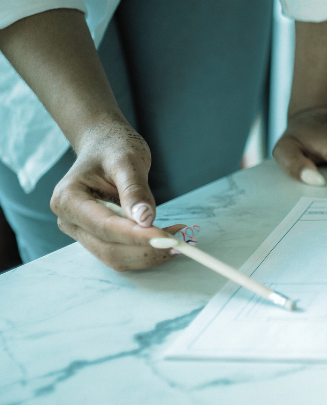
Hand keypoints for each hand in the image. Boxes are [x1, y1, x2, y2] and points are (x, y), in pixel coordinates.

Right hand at [49, 117, 184, 269]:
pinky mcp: (98, 238)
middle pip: (109, 250)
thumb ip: (134, 189)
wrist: (105, 146)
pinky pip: (123, 253)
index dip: (137, 236)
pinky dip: (146, 251)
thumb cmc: (113, 147)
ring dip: (149, 254)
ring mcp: (82, 232)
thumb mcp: (127, 160)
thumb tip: (145, 220)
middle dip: (146, 250)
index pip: (105, 226)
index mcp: (68, 199)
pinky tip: (166, 238)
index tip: (167, 239)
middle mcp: (69, 221)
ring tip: (178, 238)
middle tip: (181, 240)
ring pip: (117, 258)